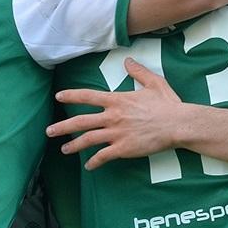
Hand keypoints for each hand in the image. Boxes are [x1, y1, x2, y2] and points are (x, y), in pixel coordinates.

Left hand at [47, 58, 181, 169]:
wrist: (178, 124)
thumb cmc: (168, 104)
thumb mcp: (154, 82)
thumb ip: (138, 72)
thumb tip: (128, 61)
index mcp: (117, 100)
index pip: (88, 96)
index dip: (71, 96)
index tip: (58, 97)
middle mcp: (112, 117)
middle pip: (81, 121)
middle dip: (62, 126)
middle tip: (49, 131)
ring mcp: (117, 134)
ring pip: (88, 140)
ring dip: (74, 145)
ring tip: (64, 149)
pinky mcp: (124, 149)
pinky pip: (103, 156)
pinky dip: (94, 162)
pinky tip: (89, 166)